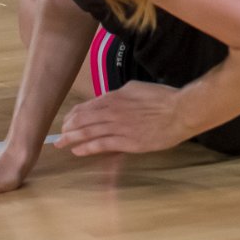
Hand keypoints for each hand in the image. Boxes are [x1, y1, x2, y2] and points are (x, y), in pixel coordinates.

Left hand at [58, 81, 190, 156]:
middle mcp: (113, 111)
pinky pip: (101, 145)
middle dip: (68, 128)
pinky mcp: (126, 142)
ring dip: (72, 139)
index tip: (68, 120)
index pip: (88, 106)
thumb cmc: (163, 99)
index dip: (74, 114)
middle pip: (83, 119)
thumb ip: (121, 95)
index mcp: (116, 96)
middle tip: (60, 135)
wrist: (179, 112)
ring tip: (61, 144)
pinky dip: (86, 148)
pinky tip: (77, 151)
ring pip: (88, 132)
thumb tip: (111, 100)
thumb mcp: (138, 88)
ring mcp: (118, 127)